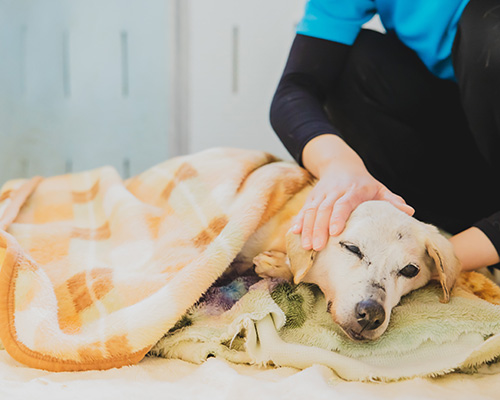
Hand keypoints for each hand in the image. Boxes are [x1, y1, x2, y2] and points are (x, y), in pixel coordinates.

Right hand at [295, 135, 413, 250]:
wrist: (340, 164)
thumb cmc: (364, 183)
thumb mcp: (379, 188)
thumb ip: (392, 200)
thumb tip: (409, 212)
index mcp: (353, 190)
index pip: (343, 204)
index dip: (337, 217)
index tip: (334, 232)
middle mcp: (335, 191)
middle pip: (324, 209)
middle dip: (318, 228)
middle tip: (316, 247)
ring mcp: (321, 194)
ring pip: (312, 210)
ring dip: (307, 228)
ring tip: (305, 246)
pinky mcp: (312, 197)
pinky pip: (304, 209)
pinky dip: (299, 220)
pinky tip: (294, 233)